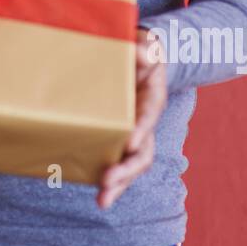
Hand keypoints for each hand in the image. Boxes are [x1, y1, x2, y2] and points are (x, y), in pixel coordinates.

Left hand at [96, 27, 166, 208]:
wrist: (137, 61)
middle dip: (126, 171)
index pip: (148, 119)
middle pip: (141, 154)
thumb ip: (147, 49)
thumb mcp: (147, 45)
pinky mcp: (115, 140)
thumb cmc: (140, 53)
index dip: (141, 131)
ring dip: (118, 184)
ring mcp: (131, 135)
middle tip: (107, 183)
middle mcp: (143, 124)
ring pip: (129, 166)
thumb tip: (143, 56)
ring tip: (103, 200)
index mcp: (151, 101)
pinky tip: (95, 192)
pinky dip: (107, 180)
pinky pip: (113, 162)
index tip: (130, 143)